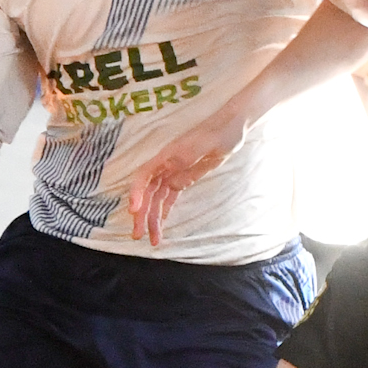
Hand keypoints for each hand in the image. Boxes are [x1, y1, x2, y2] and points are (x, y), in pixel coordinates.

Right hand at [122, 103, 253, 245]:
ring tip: (154, 240)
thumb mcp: (207, 144)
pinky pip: (169, 197)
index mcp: (168, 155)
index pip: (144, 175)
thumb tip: (169, 172)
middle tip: (137, 235)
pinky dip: (164, 211)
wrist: (233, 127)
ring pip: (157, 198)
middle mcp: (166, 164)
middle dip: (141, 214)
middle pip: (147, 192)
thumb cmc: (221, 132)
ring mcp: (174, 171)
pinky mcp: (184, 177)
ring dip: (153, 219)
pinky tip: (161, 226)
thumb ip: (189, 158)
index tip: (134, 210)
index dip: (136, 192)